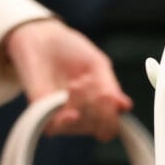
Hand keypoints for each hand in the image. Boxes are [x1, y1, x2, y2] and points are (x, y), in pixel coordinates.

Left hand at [4, 18, 132, 140]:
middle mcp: (79, 112)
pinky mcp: (39, 110)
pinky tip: (70, 108)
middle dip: (99, 107)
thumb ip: (110, 86)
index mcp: (96, 103)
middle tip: (89, 81)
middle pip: (98, 128)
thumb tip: (125, 107)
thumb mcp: (96, 64)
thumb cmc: (70, 49)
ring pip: (80, 127)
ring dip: (83, 107)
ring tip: (76, 82)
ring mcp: (60, 113)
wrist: (41, 36)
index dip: (112, 117)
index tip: (110, 96)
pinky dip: (65, 120)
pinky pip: (54, 127)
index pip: (110, 126)